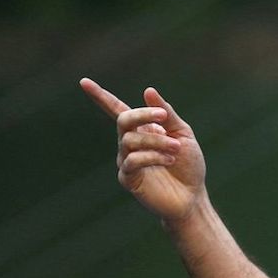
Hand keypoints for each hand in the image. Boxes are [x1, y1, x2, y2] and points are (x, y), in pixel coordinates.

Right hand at [79, 78, 206, 221]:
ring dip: (156, 141)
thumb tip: (148, 90)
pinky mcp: (128, 179)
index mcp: (142, 130)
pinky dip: (152, 156)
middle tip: (164, 118)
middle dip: (142, 115)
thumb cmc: (189, 166)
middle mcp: (129, 143)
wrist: (193, 196)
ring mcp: (127, 161)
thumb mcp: (183, 134)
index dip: (100, 96)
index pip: (117, 109)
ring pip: (129, 140)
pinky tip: (169, 160)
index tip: (83, 82)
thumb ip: (167, 114)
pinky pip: (132, 161)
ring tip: (176, 148)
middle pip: (123, 119)